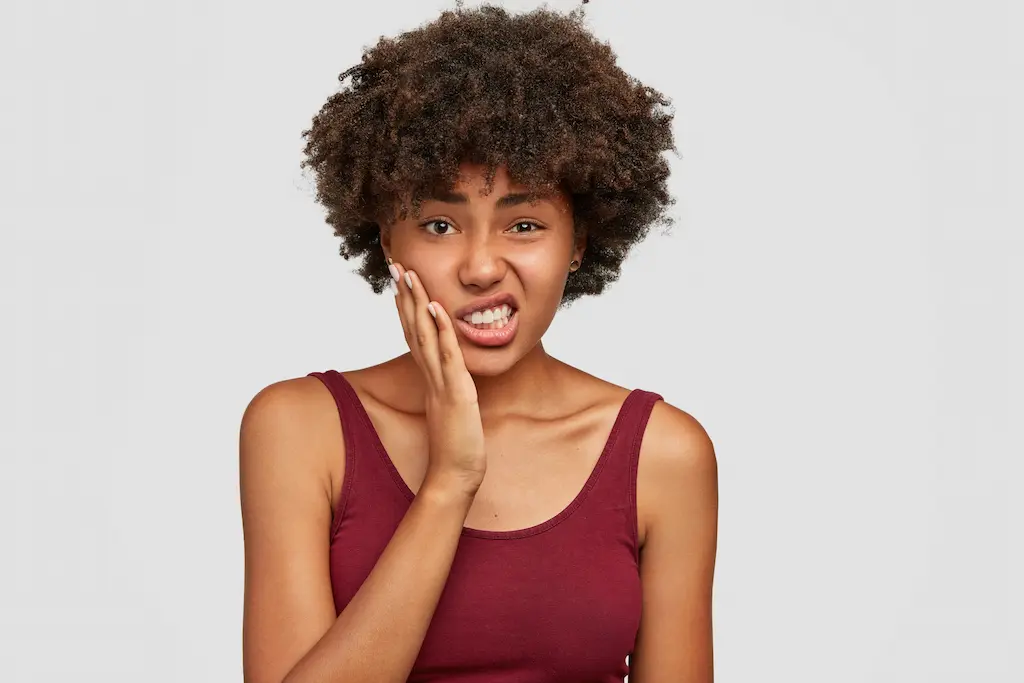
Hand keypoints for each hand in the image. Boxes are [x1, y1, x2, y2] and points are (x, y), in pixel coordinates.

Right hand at [389, 261, 486, 494]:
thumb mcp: (451, 407)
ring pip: (424, 337)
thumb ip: (447, 388)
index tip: (401, 281)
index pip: (414, 335)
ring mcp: (440, 383)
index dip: (406, 307)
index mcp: (430, 378)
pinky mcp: (456, 393)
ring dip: (417, 305)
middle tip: (396, 266)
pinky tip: (438, 308)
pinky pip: (447, 357)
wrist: (455, 476)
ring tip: (411, 276)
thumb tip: (448, 375)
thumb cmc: (456, 445)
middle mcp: (430, 376)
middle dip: (405, 296)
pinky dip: (442, 331)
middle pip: (413, 329)